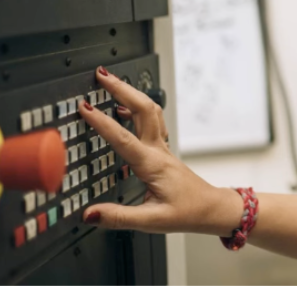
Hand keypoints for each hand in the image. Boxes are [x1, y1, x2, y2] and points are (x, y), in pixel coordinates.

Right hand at [78, 67, 241, 234]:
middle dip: (122, 89)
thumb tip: (90, 214)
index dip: (102, 122)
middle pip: (143, 110)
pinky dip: (138, 107)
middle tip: (101, 75)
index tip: (85, 107)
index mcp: (152, 165)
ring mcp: (162, 147)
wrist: (210, 208)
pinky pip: (152, 120)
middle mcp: (158, 150)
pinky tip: (124, 109)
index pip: (124, 138)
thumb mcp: (152, 221)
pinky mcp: (163, 149)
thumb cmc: (186, 212)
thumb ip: (119, 217)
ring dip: (131, 93)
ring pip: (150, 111)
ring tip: (111, 82)